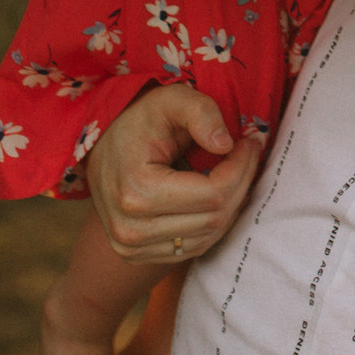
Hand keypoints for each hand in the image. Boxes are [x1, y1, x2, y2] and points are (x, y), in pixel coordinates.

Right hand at [87, 86, 263, 264]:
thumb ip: (202, 113)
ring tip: (237, 170)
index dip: (241, 167)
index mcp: (136, 190)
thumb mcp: (172, 99)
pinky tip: (220, 194)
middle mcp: (130, 229)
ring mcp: (131, 247)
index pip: (213, 194)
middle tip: (249, 153)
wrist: (103, 145)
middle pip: (213, 219)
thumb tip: (226, 144)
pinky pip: (193, 248)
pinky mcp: (136, 254)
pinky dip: (214, 223)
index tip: (250, 142)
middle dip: (242, 182)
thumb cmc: (142, 118)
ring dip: (232, 204)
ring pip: (208, 237)